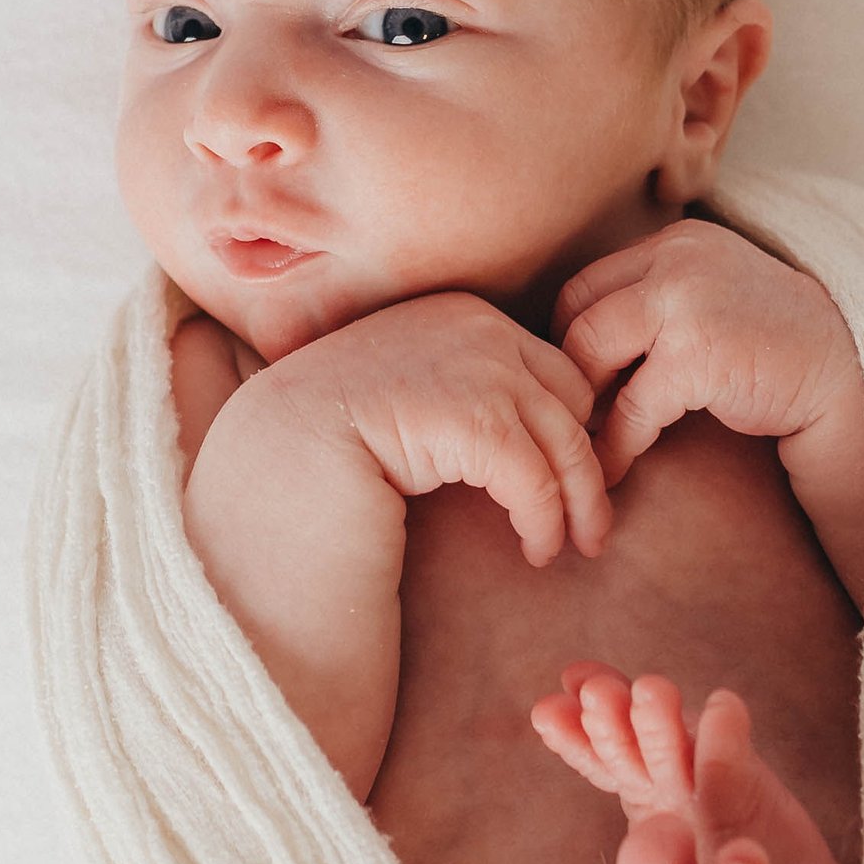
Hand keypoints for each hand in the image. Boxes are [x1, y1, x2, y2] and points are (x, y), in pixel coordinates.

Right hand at [266, 290, 613, 565]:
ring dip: (578, 504)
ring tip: (573, 545)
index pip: (550, 366)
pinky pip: (536, 480)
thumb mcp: (408, 392)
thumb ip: (460, 387)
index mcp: (459, 313)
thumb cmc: (331, 441)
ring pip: (567, 442)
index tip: (571, 476)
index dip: (571, 426)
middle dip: (587, 462)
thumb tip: (531, 423)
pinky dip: (543, 522)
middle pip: (574, 398)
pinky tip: (534, 550)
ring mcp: (478, 367)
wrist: (272, 458)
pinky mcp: (473, 418)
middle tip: (590, 519)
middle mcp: (476, 326)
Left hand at [551, 219, 860, 488]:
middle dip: (569, 375)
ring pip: (590, 353)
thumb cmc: (771, 347)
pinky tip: (615, 469)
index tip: (577, 385)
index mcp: (677, 242)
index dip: (570, 340)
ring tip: (584, 446)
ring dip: (582, 408)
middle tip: (573, 419)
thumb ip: (654, 302)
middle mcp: (677, 260)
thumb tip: (575, 350)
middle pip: (578, 315)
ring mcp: (686, 303)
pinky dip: (615, 445)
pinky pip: (631, 407)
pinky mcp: (697, 356)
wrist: (846, 377)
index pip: (587, 285)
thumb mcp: (710, 299)